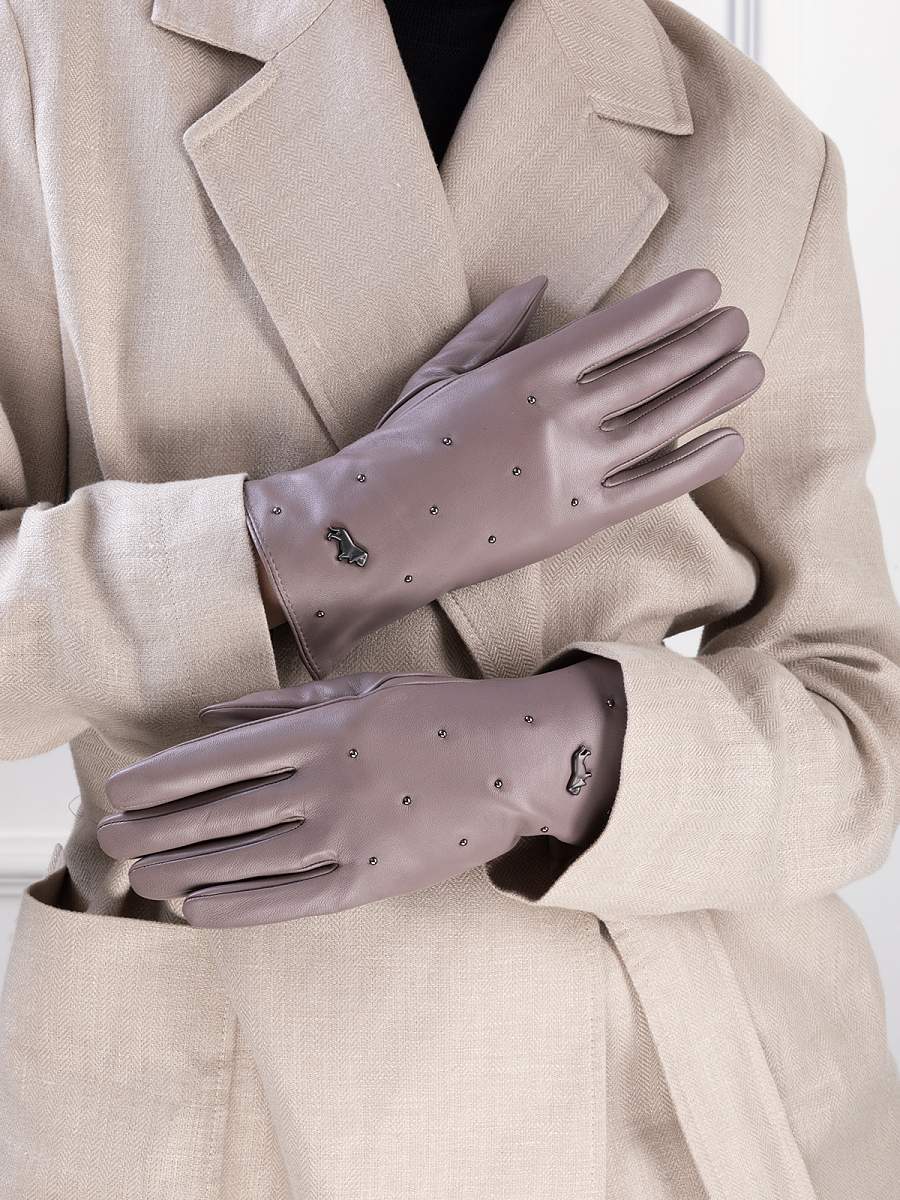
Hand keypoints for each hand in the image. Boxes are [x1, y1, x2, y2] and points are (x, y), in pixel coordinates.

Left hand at [96, 658, 625, 926]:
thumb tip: (211, 712)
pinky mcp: (374, 879)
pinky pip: (293, 900)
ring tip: (141, 877)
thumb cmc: (440, 713)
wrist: (521, 757)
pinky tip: (198, 909)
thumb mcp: (363, 686)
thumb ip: (284, 702)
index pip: (219, 759)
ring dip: (184, 870)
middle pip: (221, 813)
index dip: (161, 778)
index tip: (120, 789)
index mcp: (323, 729)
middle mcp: (327, 782)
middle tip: (111, 837)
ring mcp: (350, 835)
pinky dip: (240, 907)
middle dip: (156, 828)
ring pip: (247, 860)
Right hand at [245, 268, 763, 677]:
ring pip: (667, 421)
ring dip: (716, 390)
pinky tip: (731, 440)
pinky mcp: (578, 521)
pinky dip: (698, 463)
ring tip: (751, 367)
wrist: (375, 528)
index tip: (709, 286)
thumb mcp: (441, 372)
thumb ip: (494, 326)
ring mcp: (575, 469)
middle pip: (657, 368)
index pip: (623, 326)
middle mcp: (563, 414)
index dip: (674, 303)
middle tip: (740, 322)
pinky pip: (654, 486)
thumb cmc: (400, 447)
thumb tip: (536, 284)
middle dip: (707, 340)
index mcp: (529, 369)